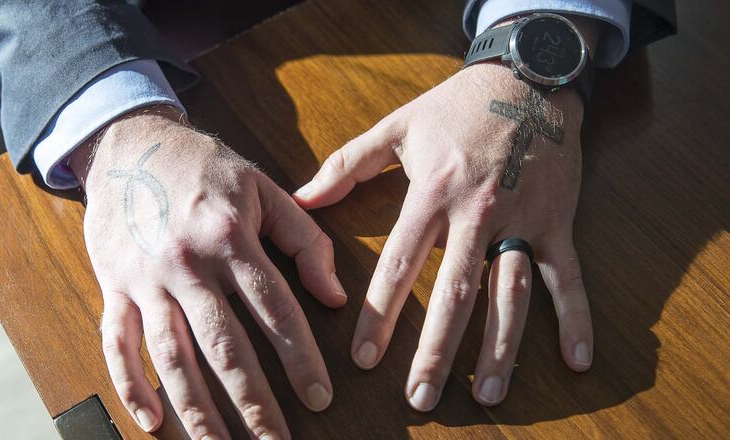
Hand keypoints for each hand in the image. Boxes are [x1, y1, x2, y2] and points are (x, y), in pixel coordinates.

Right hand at [69, 106, 346, 438]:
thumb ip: (305, 240)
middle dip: (254, 401)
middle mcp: (186, 264)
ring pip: (171, 356)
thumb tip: (333, 295)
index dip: (301, 357)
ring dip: (197, 409)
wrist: (129, 144)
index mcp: (229, 236)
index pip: (274, 309)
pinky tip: (153, 421)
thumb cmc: (205, 168)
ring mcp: (144, 280)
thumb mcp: (263, 188)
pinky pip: (116, 344)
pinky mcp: (114, 287)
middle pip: (224, 345)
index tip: (320, 397)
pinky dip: (129, 385)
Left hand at [294, 62, 592, 410]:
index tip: (363, 359)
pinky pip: (567, 275)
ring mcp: (522, 219)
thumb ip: (347, 163)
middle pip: (455, 291)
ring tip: (485, 394)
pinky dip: (576, 317)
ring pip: (510, 293)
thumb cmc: (456, 105)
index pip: (401, 263)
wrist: (527, 78)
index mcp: (433, 192)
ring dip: (500, 347)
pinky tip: (577, 361)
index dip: (379, 313)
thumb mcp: (398, 126)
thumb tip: (302, 196)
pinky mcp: (556, 222)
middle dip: (436, 349)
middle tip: (419, 397)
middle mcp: (478, 213)